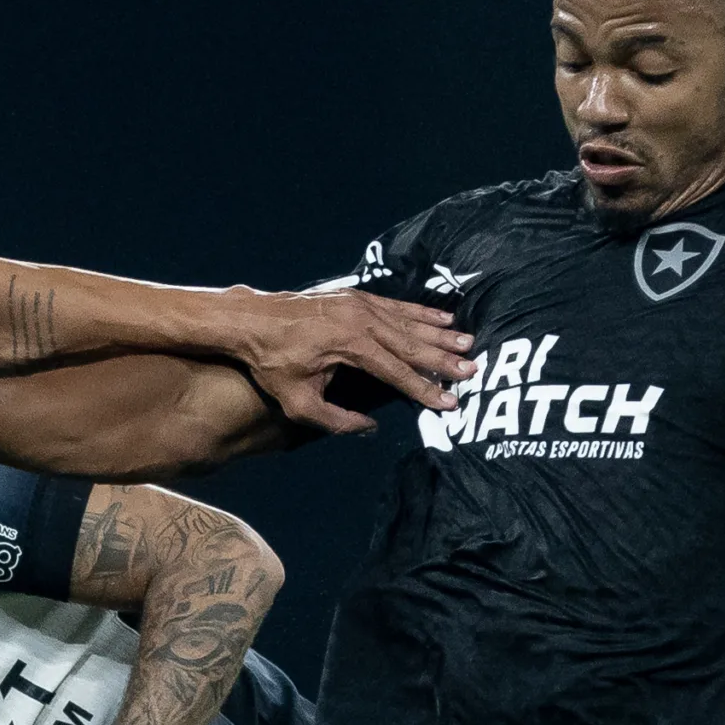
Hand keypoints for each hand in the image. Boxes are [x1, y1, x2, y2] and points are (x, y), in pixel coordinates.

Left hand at [220, 285, 474, 434]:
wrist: (252, 320)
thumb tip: (370, 428)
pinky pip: (397, 306)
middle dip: (442, 359)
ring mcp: (360, 304)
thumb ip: (336, 420)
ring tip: (467, 343)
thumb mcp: (298, 403)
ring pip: (408, 321)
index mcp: (349, 346)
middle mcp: (360, 320)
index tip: (448, 402)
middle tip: (472, 370)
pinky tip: (443, 317)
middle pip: (410, 344)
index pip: (396, 372)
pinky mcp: (357, 296)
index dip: (424, 389)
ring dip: (439, 334)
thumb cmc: (272, 364)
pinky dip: (421, 312)